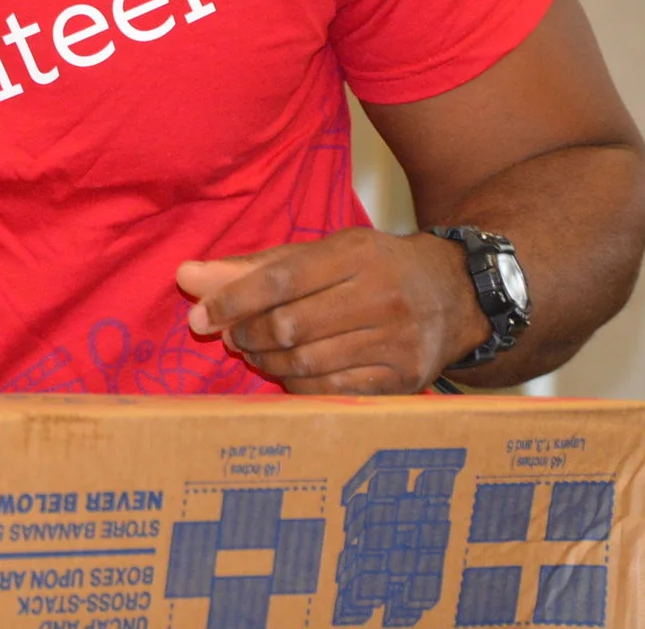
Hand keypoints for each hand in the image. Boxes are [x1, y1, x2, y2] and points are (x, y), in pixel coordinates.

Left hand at [176, 228, 489, 393]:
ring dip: (267, 362)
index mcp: (355, 254)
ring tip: (254, 352)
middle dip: (248, 334)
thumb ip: (255, 267)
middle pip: (290, 326)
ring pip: (307, 362)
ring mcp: (395, 341)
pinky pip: (332, 392)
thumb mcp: (324, 253)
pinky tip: (287, 373)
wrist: (457, 294)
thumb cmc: (375, 268)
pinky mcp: (403, 379)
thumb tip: (187, 276)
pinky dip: (298, 386)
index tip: (201, 316)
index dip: (233, 300)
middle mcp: (380, 296)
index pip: (280, 279)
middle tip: (232, 336)